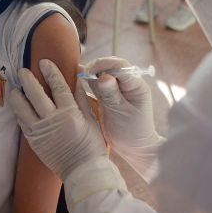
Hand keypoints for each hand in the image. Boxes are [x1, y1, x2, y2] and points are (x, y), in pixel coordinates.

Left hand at [9, 60, 107, 179]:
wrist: (84, 172)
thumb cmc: (92, 145)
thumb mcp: (92, 119)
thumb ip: (81, 97)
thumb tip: (76, 75)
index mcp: (70, 113)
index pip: (58, 86)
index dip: (50, 72)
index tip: (43, 62)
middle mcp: (53, 120)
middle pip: (36, 94)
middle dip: (28, 79)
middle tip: (23, 70)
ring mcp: (41, 132)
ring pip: (23, 108)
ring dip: (18, 95)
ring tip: (16, 88)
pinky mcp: (33, 142)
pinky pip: (22, 122)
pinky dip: (19, 112)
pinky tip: (18, 105)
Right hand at [84, 57, 163, 179]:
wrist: (133, 148)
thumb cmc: (131, 132)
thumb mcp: (121, 113)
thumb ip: (112, 95)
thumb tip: (104, 76)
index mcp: (136, 85)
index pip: (120, 65)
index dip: (104, 64)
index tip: (88, 72)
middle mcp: (126, 83)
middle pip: (109, 66)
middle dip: (94, 68)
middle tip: (80, 76)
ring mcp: (116, 88)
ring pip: (101, 73)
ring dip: (89, 74)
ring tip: (75, 77)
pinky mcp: (107, 95)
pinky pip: (96, 83)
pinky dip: (87, 82)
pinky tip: (76, 82)